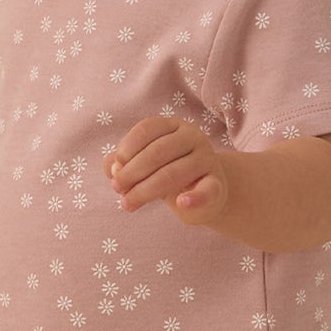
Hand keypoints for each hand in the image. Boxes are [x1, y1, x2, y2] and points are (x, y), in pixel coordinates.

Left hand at [104, 117, 230, 226]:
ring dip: (145, 191)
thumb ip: (123, 163)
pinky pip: (207, 190)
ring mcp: (207, 159)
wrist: (204, 193)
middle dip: (132, 173)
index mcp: (173, 125)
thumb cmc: (167, 173)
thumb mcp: (143, 165)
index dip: (126, 150)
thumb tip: (112, 169)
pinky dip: (194, 197)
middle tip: (117, 190)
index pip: (146, 130)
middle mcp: (192, 137)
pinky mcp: (217, 184)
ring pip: (172, 173)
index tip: (114, 171)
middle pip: (157, 152)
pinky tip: (181, 203)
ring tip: (127, 204)